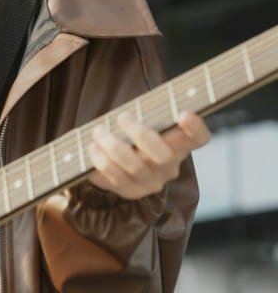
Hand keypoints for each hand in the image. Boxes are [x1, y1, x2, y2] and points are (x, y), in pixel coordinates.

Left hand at [87, 110, 209, 200]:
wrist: (117, 164)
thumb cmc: (134, 135)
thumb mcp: (146, 122)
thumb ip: (149, 113)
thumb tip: (141, 101)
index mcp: (180, 146)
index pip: (198, 139)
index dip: (195, 128)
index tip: (184, 114)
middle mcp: (169, 167)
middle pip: (164, 156)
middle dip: (141, 135)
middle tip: (122, 117)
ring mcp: (150, 182)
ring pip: (136, 167)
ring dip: (114, 147)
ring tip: (99, 131)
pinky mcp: (129, 191)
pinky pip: (115, 178)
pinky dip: (102, 161)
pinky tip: (93, 147)